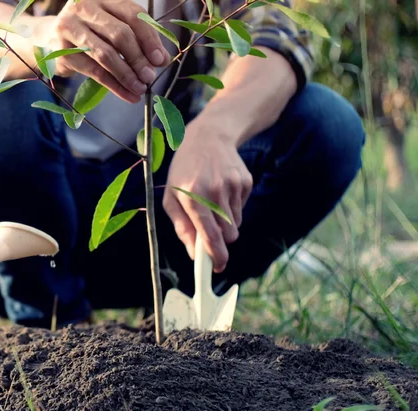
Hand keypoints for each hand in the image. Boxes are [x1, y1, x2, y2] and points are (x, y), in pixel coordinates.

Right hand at [37, 0, 170, 102]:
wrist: (47, 39)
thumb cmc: (88, 32)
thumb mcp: (110, 27)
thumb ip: (136, 38)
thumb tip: (162, 59)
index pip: (131, 14)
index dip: (149, 38)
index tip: (160, 59)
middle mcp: (83, 8)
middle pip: (119, 34)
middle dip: (139, 58)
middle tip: (150, 77)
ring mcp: (69, 28)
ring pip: (106, 54)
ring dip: (127, 75)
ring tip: (140, 88)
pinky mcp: (62, 52)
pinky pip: (94, 71)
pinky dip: (114, 85)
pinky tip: (127, 94)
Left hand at [162, 119, 252, 272]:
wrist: (208, 136)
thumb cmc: (184, 170)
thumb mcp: (172, 197)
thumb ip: (182, 227)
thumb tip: (193, 254)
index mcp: (193, 196)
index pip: (209, 235)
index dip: (215, 255)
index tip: (217, 268)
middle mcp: (215, 192)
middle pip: (229, 235)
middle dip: (221, 240)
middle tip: (210, 232)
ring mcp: (232, 186)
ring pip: (236, 224)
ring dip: (225, 222)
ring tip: (212, 202)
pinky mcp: (245, 182)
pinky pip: (241, 209)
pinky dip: (232, 207)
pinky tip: (221, 190)